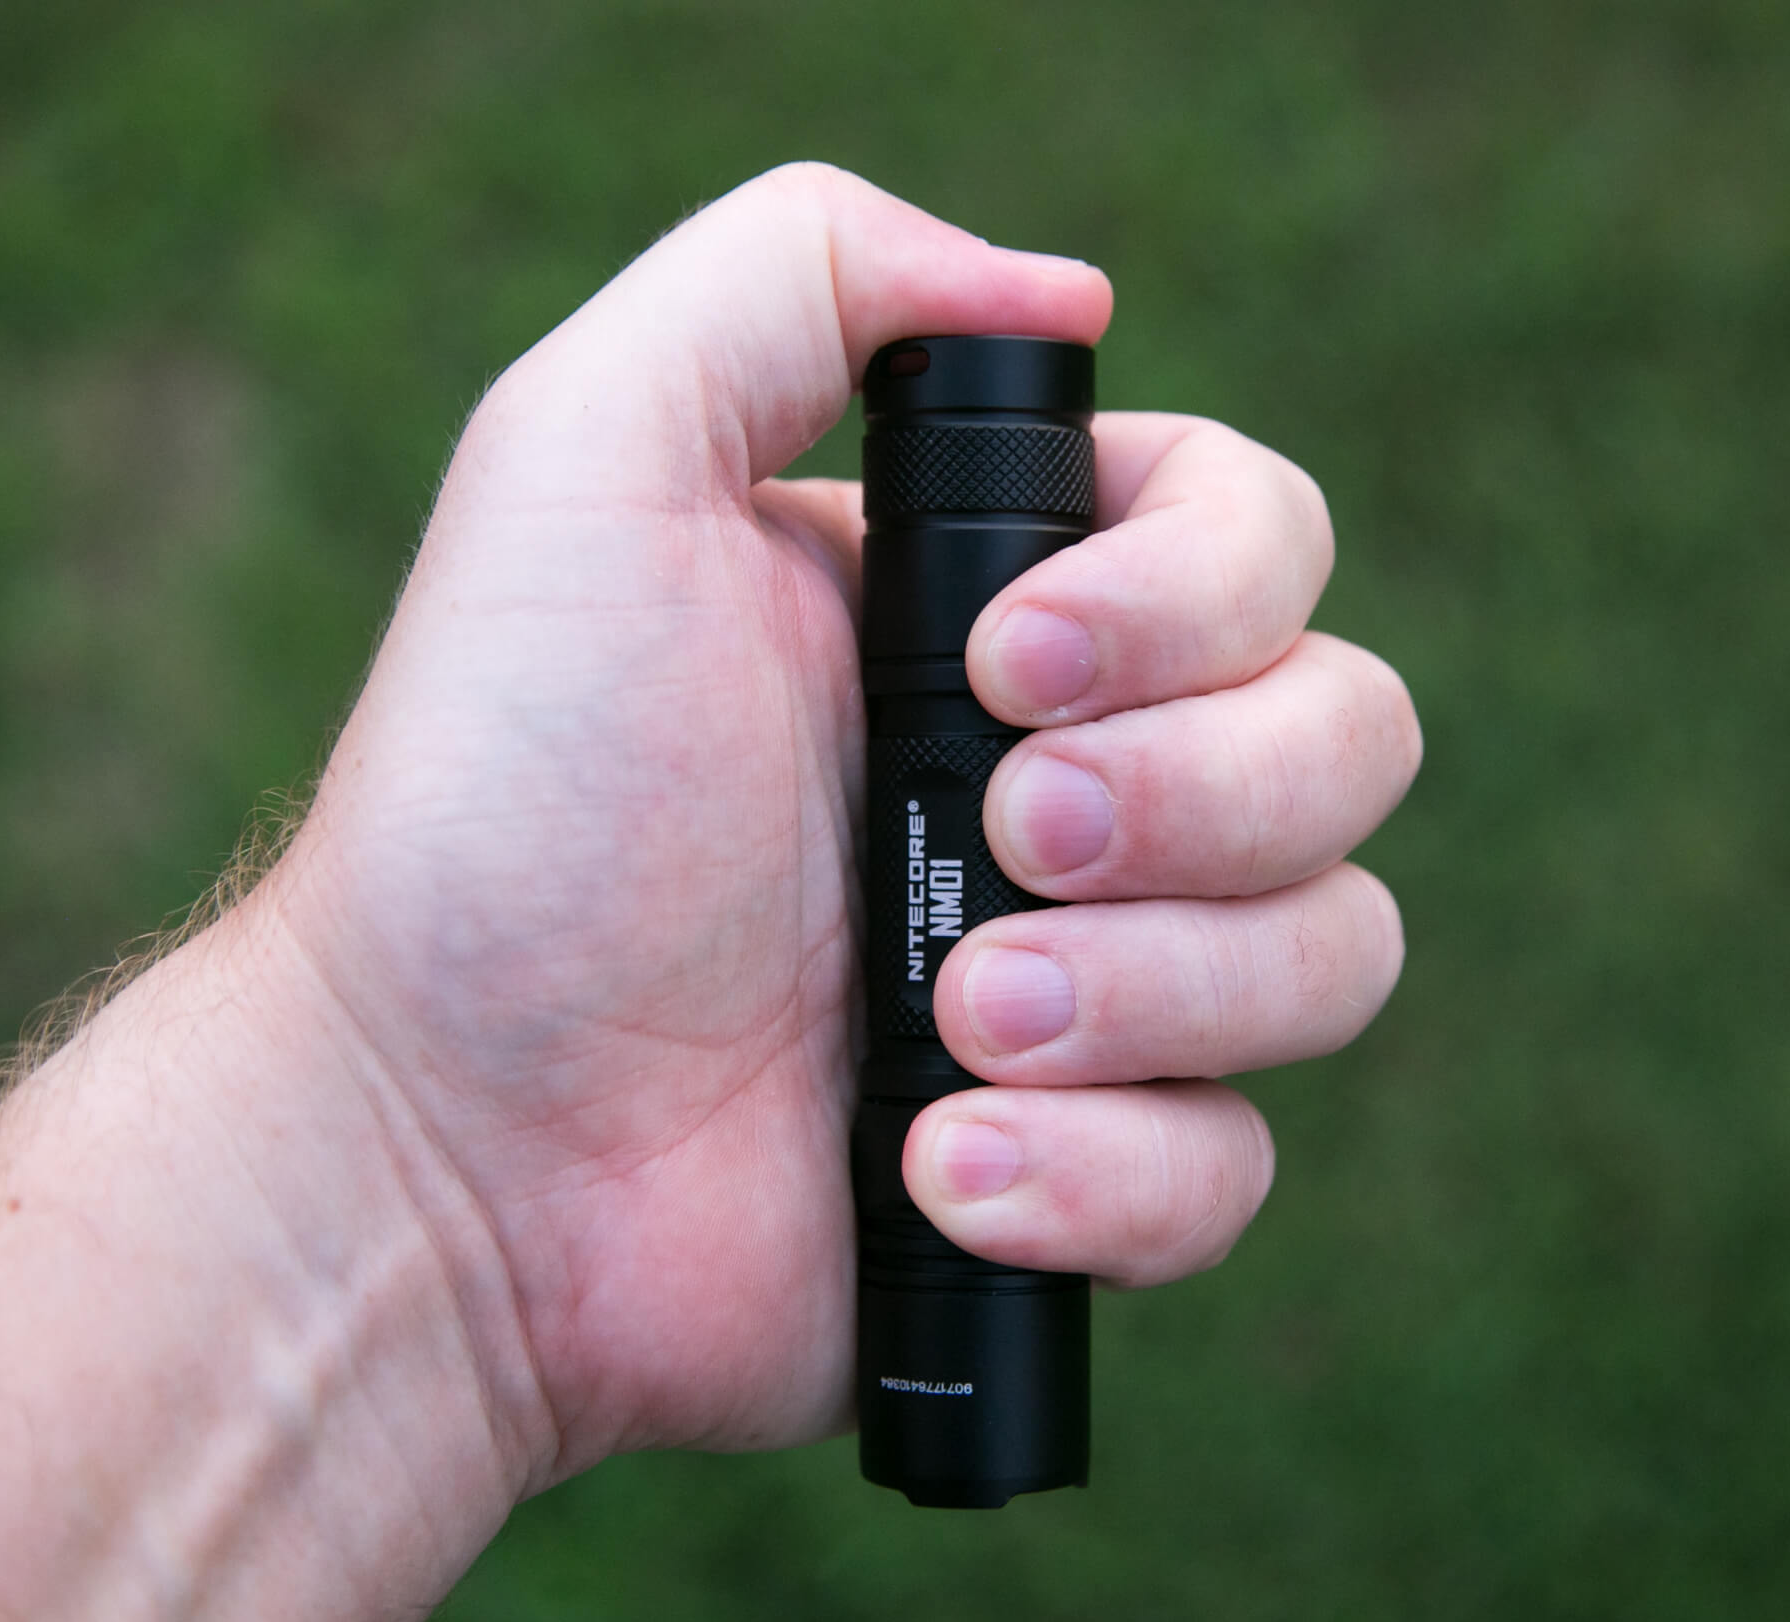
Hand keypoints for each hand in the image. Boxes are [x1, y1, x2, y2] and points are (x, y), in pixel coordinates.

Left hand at [271, 163, 1420, 1483]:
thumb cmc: (500, 796)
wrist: (434, 1133)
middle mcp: (1084, 785)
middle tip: (1004, 832)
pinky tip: (931, 1170)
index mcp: (1004, 613)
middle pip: (1354, 736)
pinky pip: (1233, 1170)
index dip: (1198, 596)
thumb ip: (802, 275)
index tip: (1008, 662)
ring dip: (1154, 991)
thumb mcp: (589, 448)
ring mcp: (1102, 989)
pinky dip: (1105, 1178)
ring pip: (1336, 953)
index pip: (1268, 538)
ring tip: (949, 1027)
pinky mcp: (1085, 1175)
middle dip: (1201, 795)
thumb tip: (1067, 293)